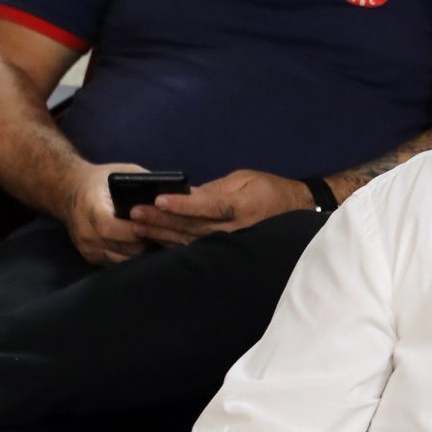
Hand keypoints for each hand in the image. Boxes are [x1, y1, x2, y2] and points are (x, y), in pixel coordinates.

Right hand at [66, 164, 154, 265]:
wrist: (70, 191)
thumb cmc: (102, 180)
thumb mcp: (123, 172)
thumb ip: (144, 185)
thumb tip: (172, 196)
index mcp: (91, 205)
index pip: (108, 226)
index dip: (130, 229)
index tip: (148, 224)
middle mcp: (84, 230)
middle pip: (119, 246)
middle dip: (142, 242)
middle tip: (158, 233)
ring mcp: (85, 246)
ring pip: (120, 259)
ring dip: (138, 251)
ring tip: (149, 237)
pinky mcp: (89, 256)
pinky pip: (115, 262)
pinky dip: (129, 255)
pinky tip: (138, 244)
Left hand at [126, 169, 313, 245]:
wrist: (297, 213)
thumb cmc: (269, 191)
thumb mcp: (245, 179)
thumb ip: (216, 188)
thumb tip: (185, 194)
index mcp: (242, 207)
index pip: (208, 206)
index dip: (182, 205)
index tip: (159, 199)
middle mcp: (235, 229)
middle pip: (192, 226)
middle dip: (161, 220)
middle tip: (134, 213)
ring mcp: (230, 244)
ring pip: (189, 241)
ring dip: (161, 233)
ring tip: (137, 225)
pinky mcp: (225, 252)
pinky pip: (195, 249)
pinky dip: (172, 244)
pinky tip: (154, 239)